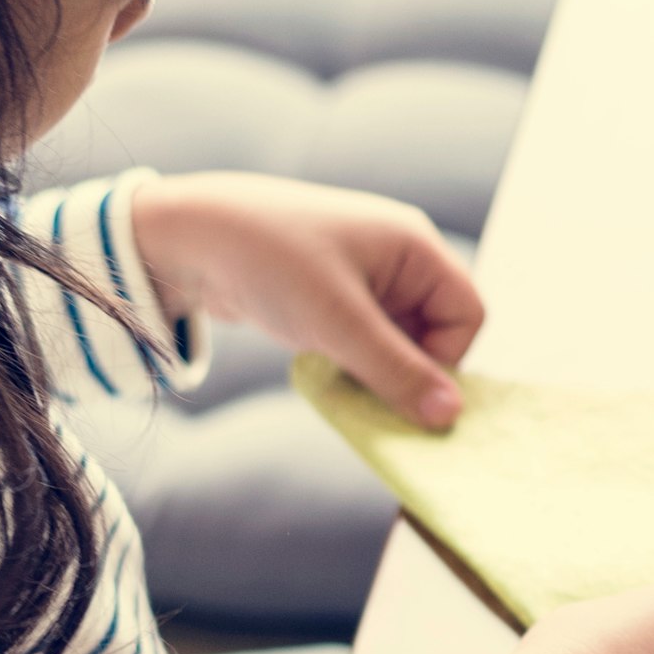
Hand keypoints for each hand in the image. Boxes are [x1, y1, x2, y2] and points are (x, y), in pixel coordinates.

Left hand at [129, 172, 481, 425]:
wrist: (185, 236)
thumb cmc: (270, 262)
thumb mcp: (338, 323)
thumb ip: (397, 372)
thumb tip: (450, 417)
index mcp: (414, 245)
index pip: (467, 314)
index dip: (446, 358)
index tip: (404, 386)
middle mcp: (397, 256)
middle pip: (436, 330)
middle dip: (409, 367)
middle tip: (370, 391)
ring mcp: (365, 275)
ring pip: (399, 340)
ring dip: (377, 368)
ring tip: (339, 376)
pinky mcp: (333, 294)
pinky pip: (366, 338)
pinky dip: (352, 361)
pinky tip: (321, 365)